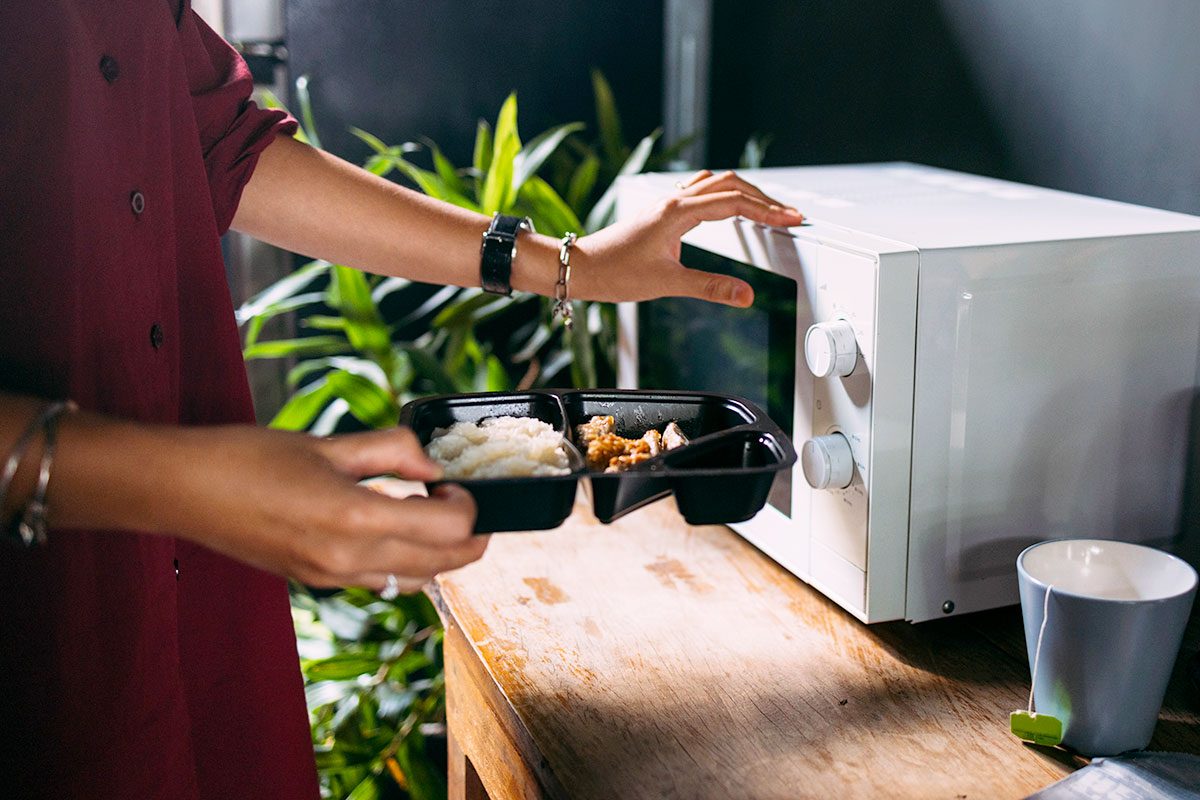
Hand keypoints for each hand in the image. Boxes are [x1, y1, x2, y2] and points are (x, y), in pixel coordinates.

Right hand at [161, 425, 485, 593]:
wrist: (183, 490)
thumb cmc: (247, 458)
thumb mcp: (328, 443)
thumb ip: (391, 451)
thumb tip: (430, 464)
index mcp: (355, 519)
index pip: (449, 528)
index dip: (467, 505)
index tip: (454, 482)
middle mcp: (349, 560)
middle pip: (444, 565)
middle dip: (468, 537)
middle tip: (461, 503)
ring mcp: (332, 577)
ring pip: (415, 582)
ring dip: (438, 555)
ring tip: (429, 515)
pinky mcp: (316, 581)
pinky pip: (380, 583)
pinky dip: (404, 563)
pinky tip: (391, 530)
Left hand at [572, 169, 804, 306]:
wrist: (582, 267)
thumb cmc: (615, 272)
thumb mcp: (666, 283)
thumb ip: (709, 287)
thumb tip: (745, 295)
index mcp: (678, 212)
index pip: (735, 203)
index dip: (768, 211)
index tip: (792, 219)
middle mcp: (674, 201)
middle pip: (731, 185)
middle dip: (764, 198)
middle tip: (788, 215)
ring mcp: (667, 204)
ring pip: (716, 183)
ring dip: (745, 192)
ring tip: (768, 210)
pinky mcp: (663, 212)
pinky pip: (701, 191)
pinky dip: (724, 195)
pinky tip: (730, 208)